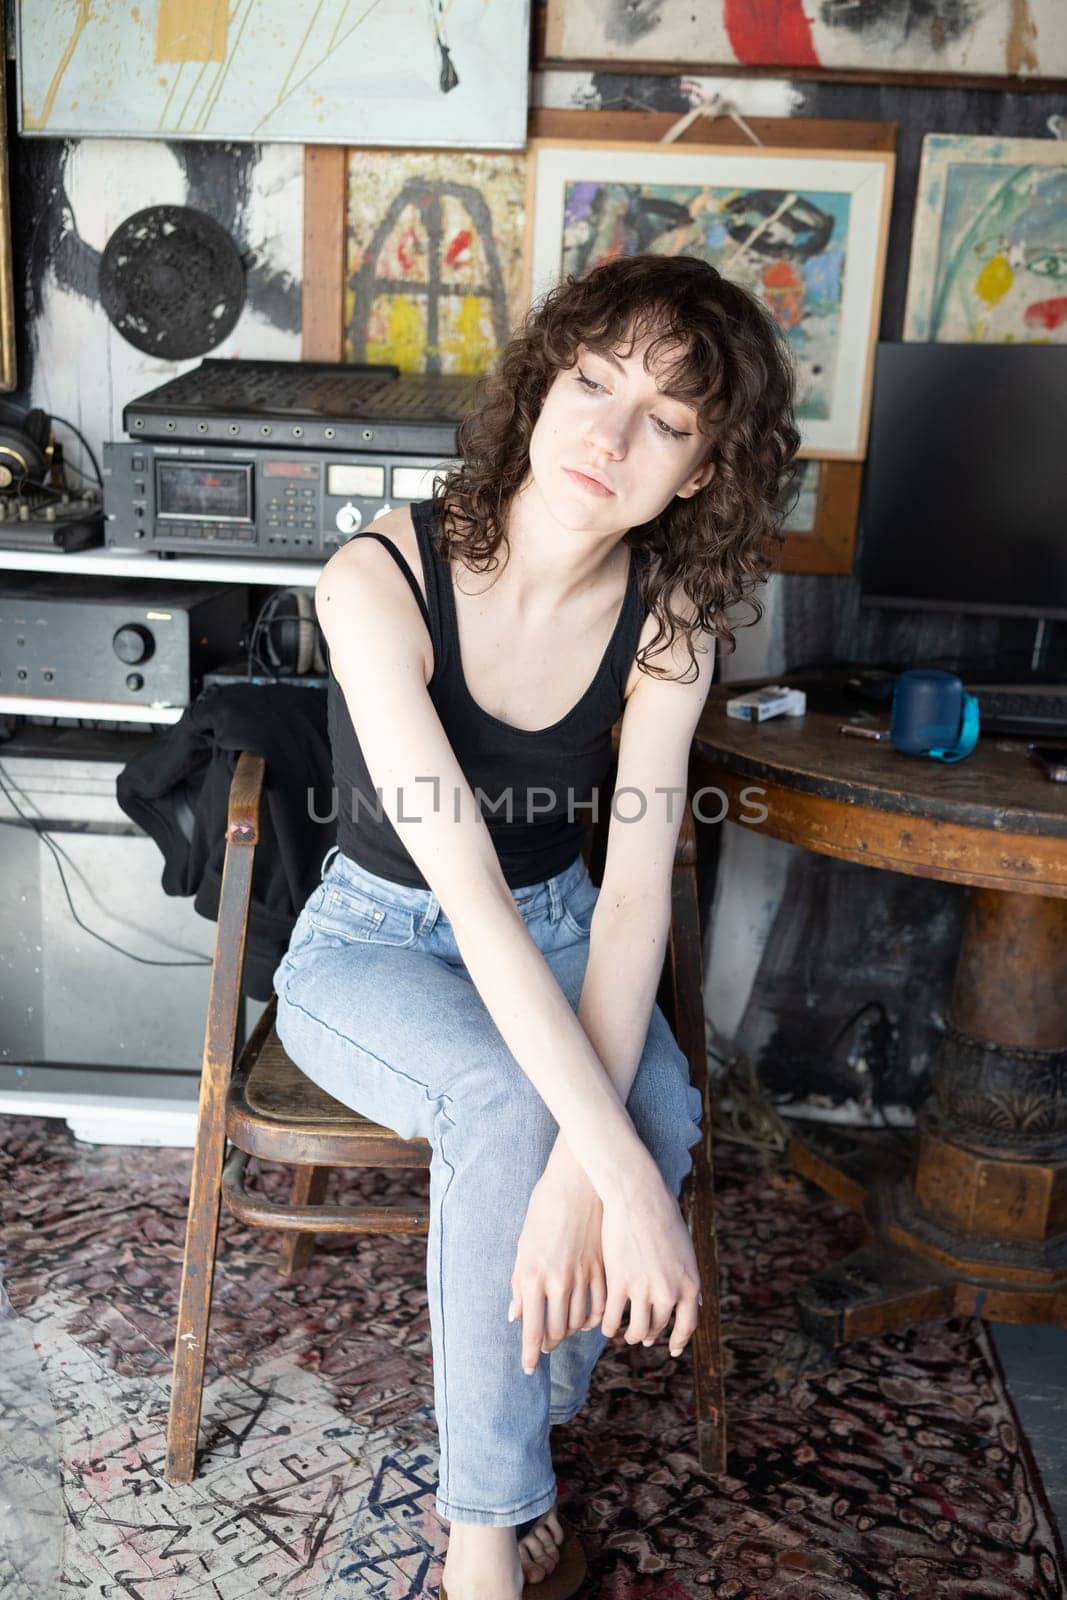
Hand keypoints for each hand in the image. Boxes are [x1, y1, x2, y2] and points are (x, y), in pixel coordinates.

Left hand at [508, 1167, 606, 1374]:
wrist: (577, 1183)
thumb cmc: (544, 1211)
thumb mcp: (524, 1246)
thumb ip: (519, 1284)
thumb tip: (514, 1315)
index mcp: (533, 1275)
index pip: (531, 1328)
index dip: (530, 1353)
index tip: (529, 1369)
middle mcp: (558, 1281)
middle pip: (555, 1330)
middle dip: (549, 1343)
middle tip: (545, 1348)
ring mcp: (583, 1276)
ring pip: (578, 1321)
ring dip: (569, 1332)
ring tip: (563, 1333)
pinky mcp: (603, 1268)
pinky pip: (601, 1306)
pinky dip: (593, 1319)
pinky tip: (587, 1319)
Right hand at [599, 1168, 700, 1359]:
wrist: (639, 1196)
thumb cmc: (663, 1215)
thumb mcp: (686, 1249)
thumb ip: (688, 1278)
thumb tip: (695, 1303)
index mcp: (690, 1284)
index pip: (687, 1325)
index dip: (678, 1340)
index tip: (671, 1348)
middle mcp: (669, 1292)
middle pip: (659, 1326)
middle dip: (651, 1334)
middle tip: (643, 1338)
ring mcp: (643, 1289)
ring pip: (636, 1328)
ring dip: (630, 1335)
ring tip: (624, 1335)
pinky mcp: (618, 1283)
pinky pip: (612, 1316)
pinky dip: (608, 1326)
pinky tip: (605, 1326)